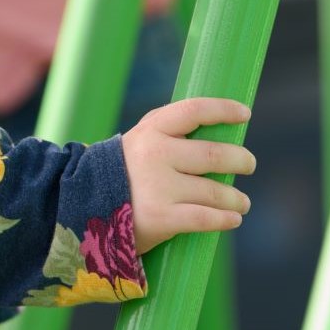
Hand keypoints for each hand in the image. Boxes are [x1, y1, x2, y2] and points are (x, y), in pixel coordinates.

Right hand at [122, 96, 254, 254]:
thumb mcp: (138, 143)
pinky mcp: (161, 218)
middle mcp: (156, 155)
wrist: (80, 208)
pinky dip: (225, 219)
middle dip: (240, 160)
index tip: (245, 114)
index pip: (194, 110)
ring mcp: (159, 187)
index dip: (224, 110)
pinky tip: (233, 219)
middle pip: (214, 155)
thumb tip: (218, 132)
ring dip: (236, 198)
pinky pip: (205, 218)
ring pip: (215, 191)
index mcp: (151, 130)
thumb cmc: (121, 173)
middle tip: (248, 165)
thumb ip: (169, 133)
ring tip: (242, 203)